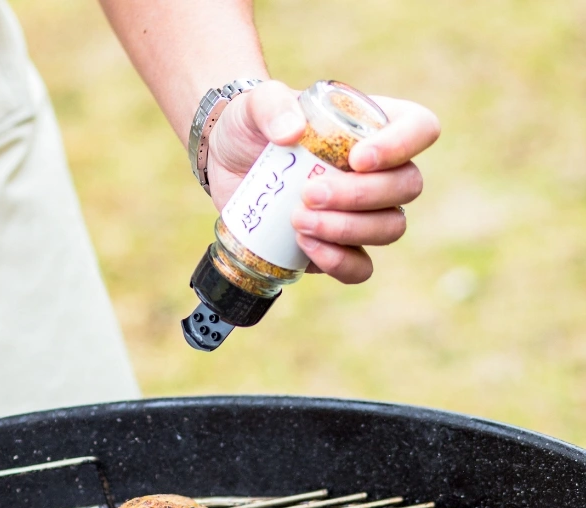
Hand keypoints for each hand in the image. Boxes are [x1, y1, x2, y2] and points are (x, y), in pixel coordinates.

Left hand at [206, 80, 440, 283]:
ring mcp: (363, 212)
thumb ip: (269, 104)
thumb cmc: (248, 130)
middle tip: (309, 194)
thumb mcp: (251, 106)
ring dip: (348, 229)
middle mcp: (379, 170)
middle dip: (360, 195)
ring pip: (391, 228)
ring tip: (298, 220)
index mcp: (372, 126)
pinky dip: (340, 262)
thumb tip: (292, 131)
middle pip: (408, 186)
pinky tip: (306, 246)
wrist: (223, 171)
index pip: (420, 128)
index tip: (356, 159)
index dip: (402, 145)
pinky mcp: (339, 247)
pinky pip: (362, 267)